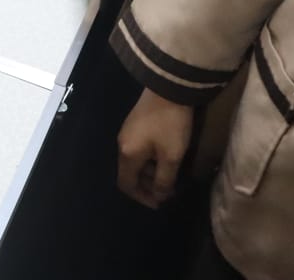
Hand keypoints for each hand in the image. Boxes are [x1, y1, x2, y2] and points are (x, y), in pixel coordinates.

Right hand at [116, 88, 193, 208]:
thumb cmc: (170, 126)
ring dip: (150, 173)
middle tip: (169, 191)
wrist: (168, 89)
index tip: (160, 203)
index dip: (141, 197)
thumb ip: (164, 179)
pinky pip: (138, 150)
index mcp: (128, 155)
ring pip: (135, 162)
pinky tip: (165, 158)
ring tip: (170, 176)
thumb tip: (159, 196)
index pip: (126, 184)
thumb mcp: (171, 156)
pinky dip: (150, 160)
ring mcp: (127, 133)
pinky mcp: (134, 125)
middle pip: (130, 174)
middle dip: (148, 186)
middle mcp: (122, 145)